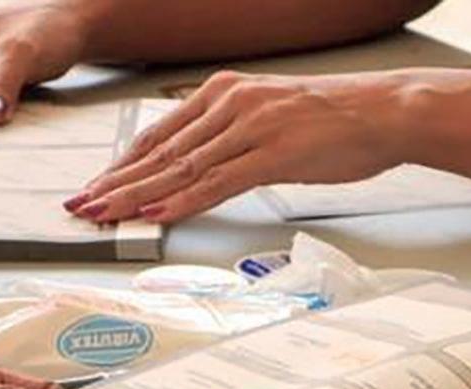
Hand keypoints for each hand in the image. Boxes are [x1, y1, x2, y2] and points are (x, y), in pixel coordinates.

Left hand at [67, 70, 406, 223]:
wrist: (387, 112)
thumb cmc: (341, 119)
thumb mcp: (276, 116)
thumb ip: (239, 134)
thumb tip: (214, 163)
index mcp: (228, 91)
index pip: (162, 132)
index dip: (125, 163)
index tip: (100, 185)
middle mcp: (231, 104)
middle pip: (161, 151)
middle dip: (116, 182)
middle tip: (83, 206)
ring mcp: (251, 128)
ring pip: (181, 168)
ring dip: (137, 195)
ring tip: (106, 215)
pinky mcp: (274, 154)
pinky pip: (219, 183)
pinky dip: (184, 201)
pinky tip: (158, 213)